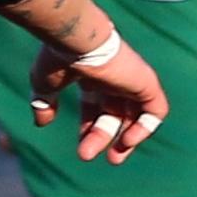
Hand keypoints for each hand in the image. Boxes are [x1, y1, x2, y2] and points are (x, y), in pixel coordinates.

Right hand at [31, 19, 169, 161]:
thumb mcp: (45, 83)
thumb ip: (44, 102)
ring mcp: (131, 78)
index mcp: (92, 73)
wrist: (77, 37)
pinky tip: (127, 139)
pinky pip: (156, 111)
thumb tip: (40, 123)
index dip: (89, 126)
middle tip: (88, 156)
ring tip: (114, 158)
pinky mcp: (146, 81)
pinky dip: (145, 128)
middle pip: (113, 113)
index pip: (95, 104)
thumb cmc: (59, 56)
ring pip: (134, 115)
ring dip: (125, 139)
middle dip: (102, 137)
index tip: (81, 146)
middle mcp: (113, 75)